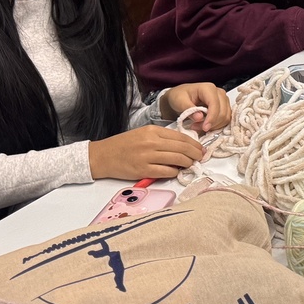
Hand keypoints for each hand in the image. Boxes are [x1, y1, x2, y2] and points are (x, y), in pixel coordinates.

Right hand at [89, 126, 205, 179]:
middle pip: (182, 148)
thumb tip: (182, 145)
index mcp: (152, 131)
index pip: (181, 136)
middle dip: (195, 154)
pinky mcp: (143, 170)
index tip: (200, 148)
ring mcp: (147, 156)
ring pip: (177, 160)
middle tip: (200, 158)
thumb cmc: (123, 145)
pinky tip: (175, 171)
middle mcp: (151, 142)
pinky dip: (174, 172)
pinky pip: (167, 172)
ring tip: (190, 165)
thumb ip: (161, 138)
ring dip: (187, 163)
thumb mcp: (143, 134)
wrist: (102, 156)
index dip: (194, 144)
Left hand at [160, 82, 232, 130]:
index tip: (204, 128)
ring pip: (226, 117)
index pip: (215, 104)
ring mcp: (224, 100)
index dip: (211, 118)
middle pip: (223, 112)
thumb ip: (188, 109)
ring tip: (199, 126)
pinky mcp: (224, 107)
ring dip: (214, 126)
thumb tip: (199, 117)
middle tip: (196, 127)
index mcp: (208, 88)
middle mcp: (219, 93)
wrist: (180, 97)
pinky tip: (205, 125)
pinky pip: (225, 120)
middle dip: (211, 123)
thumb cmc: (178, 97)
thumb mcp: (179, 101)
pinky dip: (217, 126)